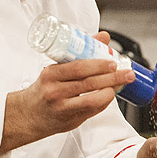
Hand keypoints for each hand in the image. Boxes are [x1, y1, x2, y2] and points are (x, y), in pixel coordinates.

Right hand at [0, 52, 134, 154]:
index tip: (113, 62)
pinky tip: (109, 95)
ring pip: (93, 99)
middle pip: (89, 83)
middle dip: (113, 78)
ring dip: (111, 91)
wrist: (28, 115)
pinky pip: (93, 111)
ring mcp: (62, 108)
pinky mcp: (70, 121)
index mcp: (50, 75)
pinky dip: (104, 102)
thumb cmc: (44, 89)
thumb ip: (80, 53)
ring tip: (121, 84)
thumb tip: (103, 37)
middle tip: (128, 73)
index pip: (78, 68)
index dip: (98, 65)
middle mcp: (55, 91)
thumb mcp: (56, 69)